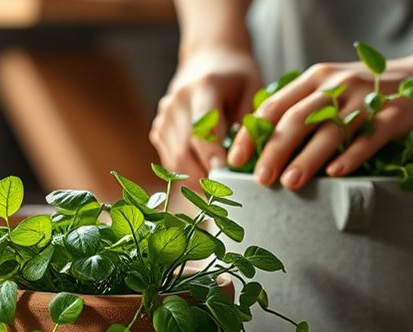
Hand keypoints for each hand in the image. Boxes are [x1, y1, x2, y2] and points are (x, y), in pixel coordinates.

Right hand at [150, 48, 262, 181]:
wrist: (208, 58)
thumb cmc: (237, 77)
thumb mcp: (253, 89)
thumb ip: (249, 122)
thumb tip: (242, 160)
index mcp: (203, 87)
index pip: (202, 126)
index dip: (210, 152)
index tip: (223, 172)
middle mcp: (177, 101)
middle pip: (183, 148)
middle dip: (202, 175)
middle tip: (224, 193)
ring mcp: (164, 116)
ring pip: (173, 158)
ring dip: (193, 179)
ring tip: (215, 191)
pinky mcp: (158, 129)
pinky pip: (169, 159)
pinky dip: (185, 174)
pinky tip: (203, 178)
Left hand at [228, 58, 412, 189]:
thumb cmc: (374, 95)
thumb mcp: (334, 92)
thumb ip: (303, 111)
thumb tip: (262, 149)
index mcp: (316, 79)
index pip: (273, 106)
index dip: (252, 134)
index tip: (235, 161)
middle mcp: (338, 84)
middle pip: (297, 118)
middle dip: (275, 150)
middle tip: (260, 179)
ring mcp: (368, 98)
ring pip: (330, 129)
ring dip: (308, 157)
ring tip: (291, 182)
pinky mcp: (397, 115)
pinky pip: (370, 137)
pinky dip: (351, 155)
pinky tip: (336, 174)